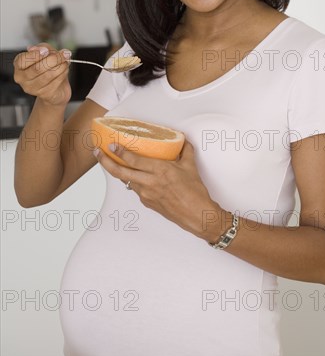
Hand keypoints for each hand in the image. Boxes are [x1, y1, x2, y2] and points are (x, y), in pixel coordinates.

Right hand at [13, 43, 71, 106]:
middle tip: (65, 54)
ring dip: (61, 66)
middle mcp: (22, 78)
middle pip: (37, 68)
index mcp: (19, 65)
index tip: (47, 51)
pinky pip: (56, 82)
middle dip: (54, 59)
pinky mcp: (44, 95)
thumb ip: (43, 47)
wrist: (56, 87)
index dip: (35, 55)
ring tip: (66, 62)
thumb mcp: (46, 52)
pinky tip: (65, 70)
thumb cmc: (49, 67)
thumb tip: (42, 49)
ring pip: (48, 75)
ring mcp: (32, 88)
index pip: (22, 60)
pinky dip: (63, 74)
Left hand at [94, 140, 222, 240]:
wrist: (197, 215)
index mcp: (159, 170)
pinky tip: (131, 175)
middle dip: (105, 161)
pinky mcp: (147, 202)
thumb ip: (185, 150)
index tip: (111, 145)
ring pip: (125, 180)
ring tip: (109, 161)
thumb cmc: (194, 192)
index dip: (120, 152)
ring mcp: (146, 194)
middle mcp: (149, 182)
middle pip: (120, 172)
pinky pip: (135, 188)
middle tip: (97, 152)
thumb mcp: (190, 166)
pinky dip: (131, 180)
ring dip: (116, 171)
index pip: (133, 160)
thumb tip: (182, 141)